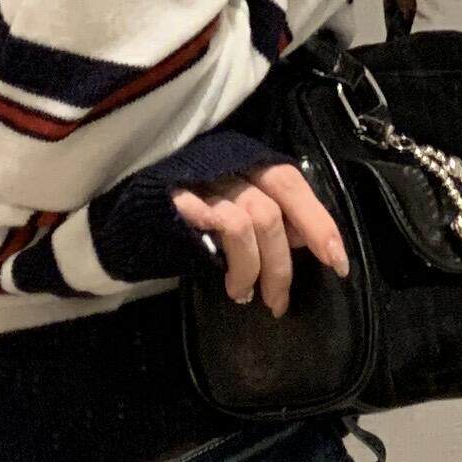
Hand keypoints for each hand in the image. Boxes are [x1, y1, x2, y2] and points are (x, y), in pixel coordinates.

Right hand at [171, 159, 349, 315]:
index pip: (291, 183)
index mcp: (245, 161)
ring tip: (248, 296)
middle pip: (275, 206)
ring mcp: (204, 180)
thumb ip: (265, 214)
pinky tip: (232, 284)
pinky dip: (236, 262)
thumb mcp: (230, 204)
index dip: (318, 221)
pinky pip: (224, 225)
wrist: (123, 211)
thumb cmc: (182, 211)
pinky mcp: (180, 199)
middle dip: (284, 261)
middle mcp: (228, 164)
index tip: (338, 263)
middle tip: (281, 300)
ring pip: (253, 220)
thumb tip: (306, 239)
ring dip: (258, 267)